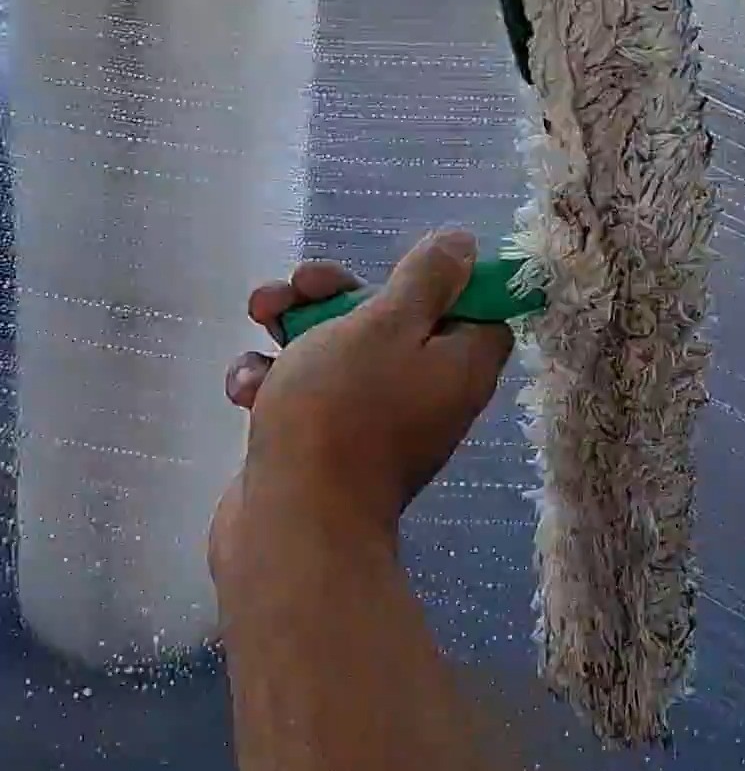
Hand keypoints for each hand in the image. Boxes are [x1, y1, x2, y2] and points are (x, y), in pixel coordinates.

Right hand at [209, 227, 512, 603]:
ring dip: (294, 329)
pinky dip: (273, 381)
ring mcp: (371, 426)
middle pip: (393, 322)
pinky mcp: (321, 448)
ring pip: (337, 352)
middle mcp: (424, 395)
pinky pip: (304, 395)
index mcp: (458, 366)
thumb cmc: (343, 412)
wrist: (291, 526)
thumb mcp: (385, 324)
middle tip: (297, 286)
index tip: (397, 265)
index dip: (438, 282)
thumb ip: (424, 279)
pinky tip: (244, 386)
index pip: (474, 311)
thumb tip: (464, 245)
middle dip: (337, 293)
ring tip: (258, 318)